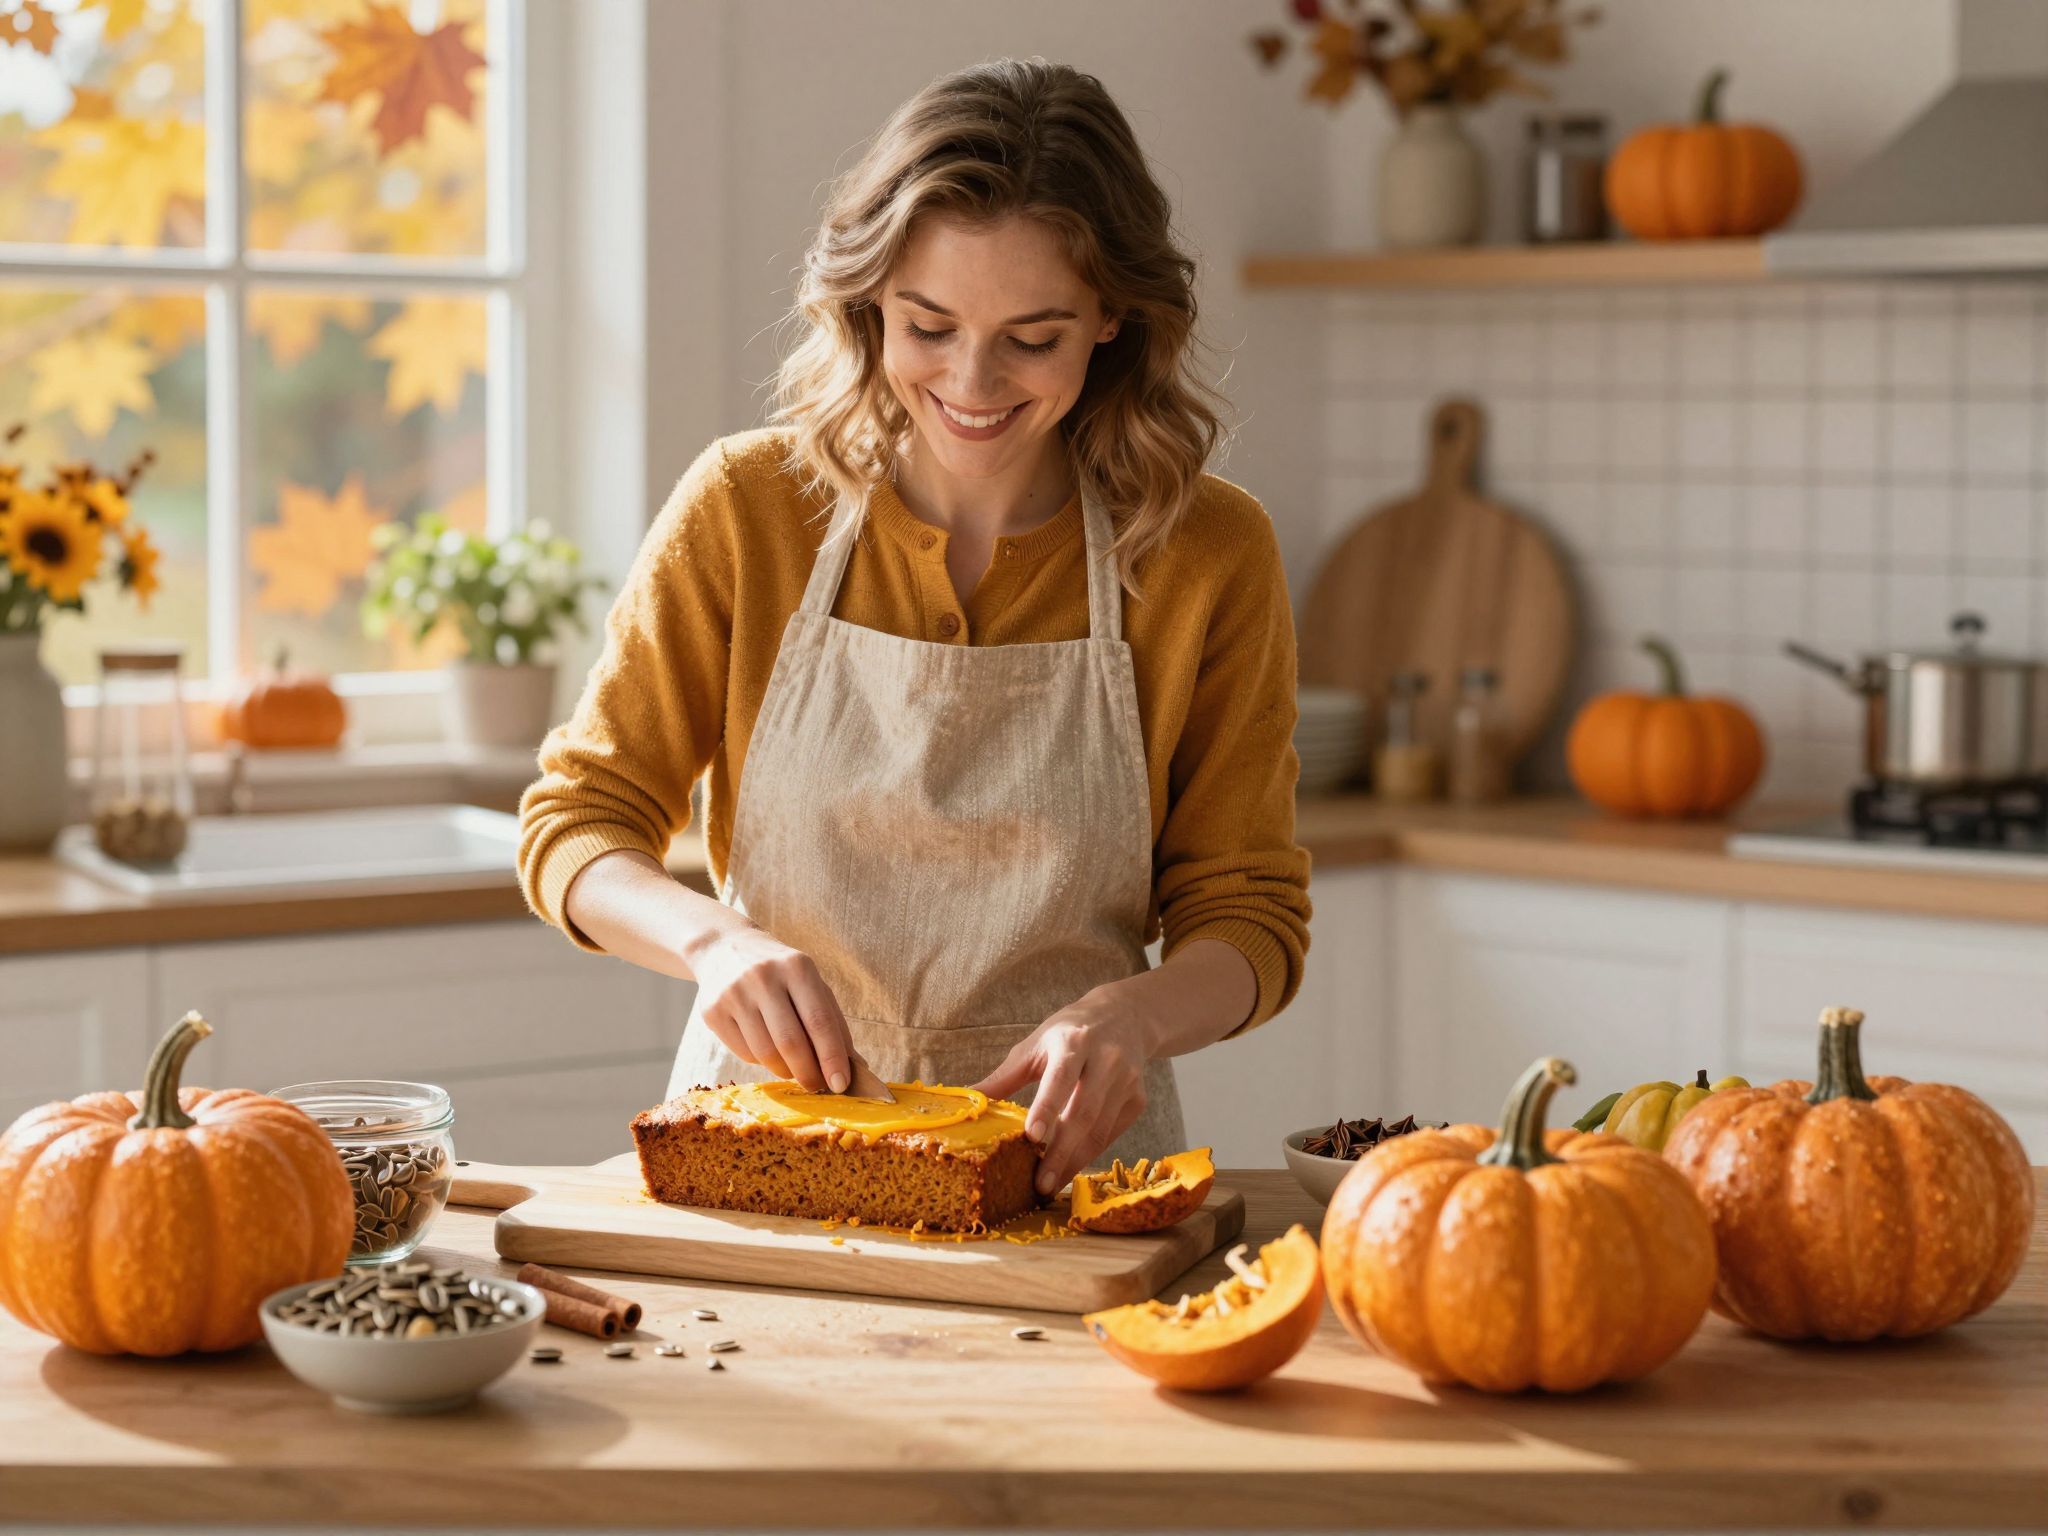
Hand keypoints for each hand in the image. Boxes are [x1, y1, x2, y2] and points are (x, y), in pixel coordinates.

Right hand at [689, 926, 853, 1092]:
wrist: (725, 948)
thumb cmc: (780, 973)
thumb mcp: (810, 984)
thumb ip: (832, 1022)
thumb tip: (856, 1067)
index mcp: (797, 967)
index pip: (819, 1021)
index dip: (832, 1057)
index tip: (841, 1084)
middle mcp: (763, 977)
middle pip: (790, 1042)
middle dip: (808, 1073)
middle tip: (817, 1086)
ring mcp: (734, 994)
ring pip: (766, 1054)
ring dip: (785, 1071)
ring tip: (793, 1068)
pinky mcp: (712, 1012)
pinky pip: (744, 1054)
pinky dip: (762, 1062)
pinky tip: (767, 1050)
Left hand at [973, 986, 1152, 1197]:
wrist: (1124, 1016)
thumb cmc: (1068, 1032)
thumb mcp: (1035, 1045)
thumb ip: (1003, 1077)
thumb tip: (967, 1103)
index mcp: (1074, 1040)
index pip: (1060, 1077)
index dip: (1047, 1107)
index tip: (1032, 1136)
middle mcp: (1106, 1059)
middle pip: (1083, 1112)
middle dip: (1061, 1152)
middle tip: (1041, 1184)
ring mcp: (1127, 1081)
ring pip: (1100, 1129)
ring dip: (1075, 1161)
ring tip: (1052, 1184)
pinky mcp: (1138, 1099)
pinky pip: (1111, 1134)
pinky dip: (1090, 1154)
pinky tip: (1070, 1167)